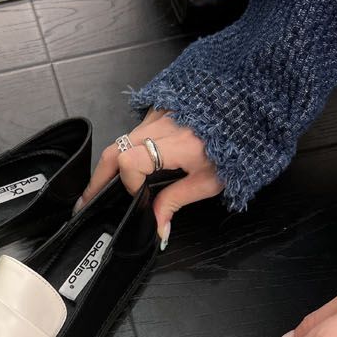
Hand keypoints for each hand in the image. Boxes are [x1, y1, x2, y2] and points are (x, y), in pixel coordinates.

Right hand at [77, 114, 222, 243]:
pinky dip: (128, 148)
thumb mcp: (209, 181)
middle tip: (88, 199)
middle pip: (114, 149)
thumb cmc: (235, 147)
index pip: (131, 162)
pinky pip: (135, 131)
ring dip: (111, 163)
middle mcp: (162, 125)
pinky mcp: (158, 109)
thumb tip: (157, 227)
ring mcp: (158, 114)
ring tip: (104, 185)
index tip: (137, 197)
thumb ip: (177, 201)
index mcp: (177, 144)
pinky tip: (131, 163)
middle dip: (98, 177)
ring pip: (122, 139)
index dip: (128, 184)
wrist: (248, 112)